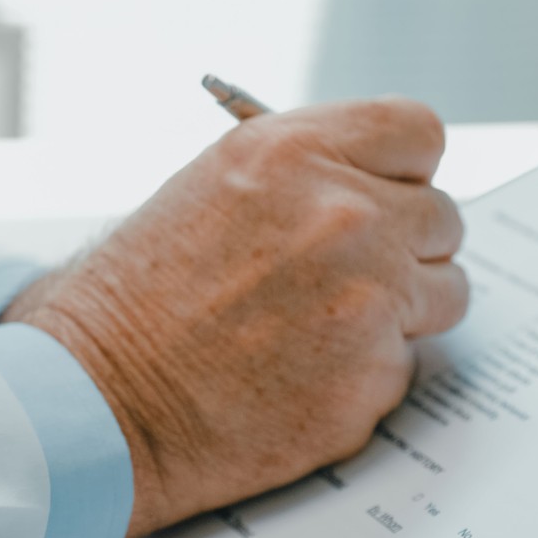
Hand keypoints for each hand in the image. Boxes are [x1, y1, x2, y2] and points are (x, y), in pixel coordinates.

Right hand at [2, 97, 467, 537]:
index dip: (403, 170)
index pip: (417, 132)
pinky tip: (300, 379)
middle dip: (404, 246)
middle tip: (348, 277)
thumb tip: (370, 187)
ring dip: (402, 311)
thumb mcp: (208, 191)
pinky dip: (365, 374)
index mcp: (293, 153)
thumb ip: (302, 178)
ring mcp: (369, 300)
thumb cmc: (130, 303)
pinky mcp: (374, 377)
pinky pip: (406, 363)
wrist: (92, 405)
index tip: (388, 193)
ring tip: (324, 330)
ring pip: (445, 293)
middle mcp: (343, 215)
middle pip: (442, 216)